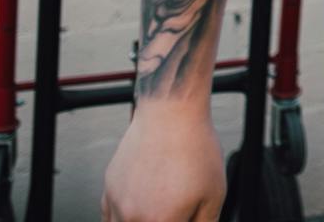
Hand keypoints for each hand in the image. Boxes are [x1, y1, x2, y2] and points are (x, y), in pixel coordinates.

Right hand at [101, 105, 223, 221]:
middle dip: (163, 221)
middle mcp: (134, 218)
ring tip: (159, 208)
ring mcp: (117, 204)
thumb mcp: (214, 193)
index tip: (186, 217)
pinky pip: (110, 217)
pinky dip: (123, 219)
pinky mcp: (109, 190)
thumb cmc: (195, 149)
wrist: (171, 113)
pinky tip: (140, 210)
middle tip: (175, 211)